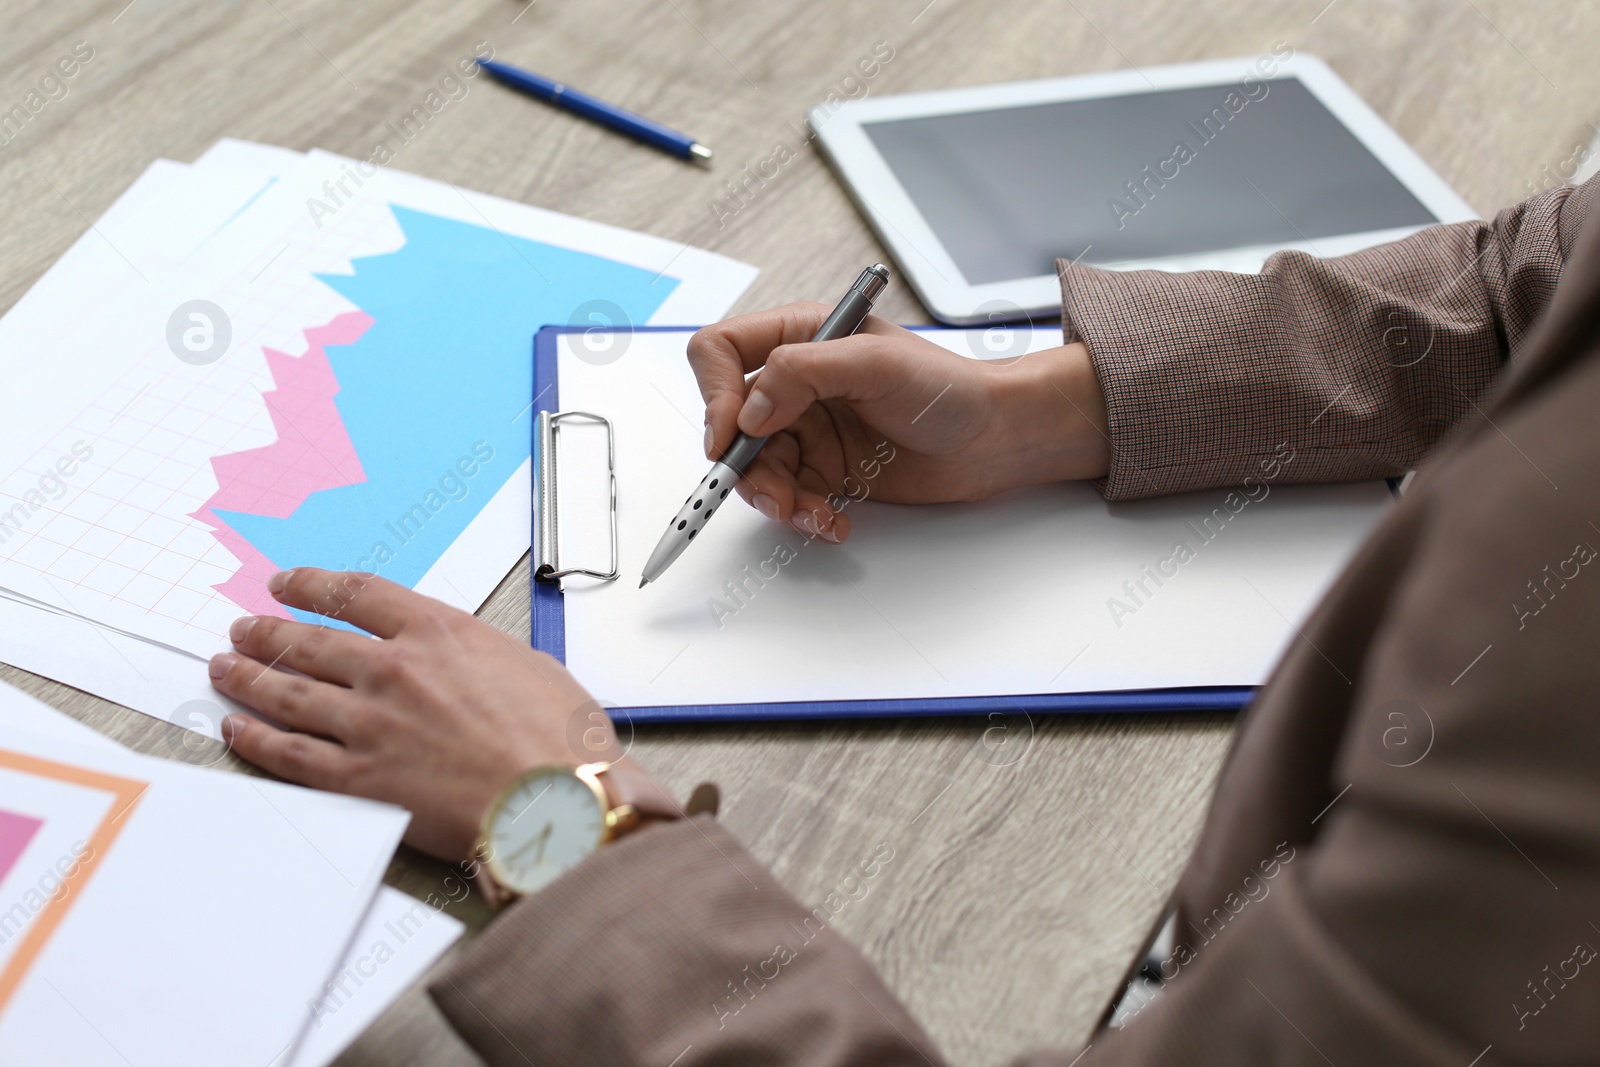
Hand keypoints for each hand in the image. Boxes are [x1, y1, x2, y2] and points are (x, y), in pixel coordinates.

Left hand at [209, 568, 650, 860]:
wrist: (557, 801)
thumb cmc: (560, 742)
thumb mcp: (533, 666)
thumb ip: (483, 657)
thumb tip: (471, 664)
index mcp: (439, 633)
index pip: (358, 595)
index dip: (313, 585)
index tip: (289, 583)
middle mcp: (394, 669)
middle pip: (310, 640)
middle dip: (268, 631)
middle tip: (244, 628)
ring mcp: (371, 724)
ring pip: (288, 692)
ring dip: (249, 677)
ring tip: (225, 668)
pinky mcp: (360, 779)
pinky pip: (288, 753)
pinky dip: (254, 739)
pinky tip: (236, 730)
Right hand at [688, 303, 1109, 542]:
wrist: (993, 440)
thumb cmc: (948, 388)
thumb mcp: (875, 363)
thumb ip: (802, 373)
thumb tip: (748, 409)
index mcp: (800, 337)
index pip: (721, 352)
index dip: (714, 393)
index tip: (731, 435)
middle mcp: (795, 383)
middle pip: (729, 422)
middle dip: (744, 463)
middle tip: (773, 492)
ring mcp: (808, 429)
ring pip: (754, 468)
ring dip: (773, 498)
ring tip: (810, 513)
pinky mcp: (824, 470)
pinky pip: (788, 497)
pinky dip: (802, 515)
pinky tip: (833, 519)